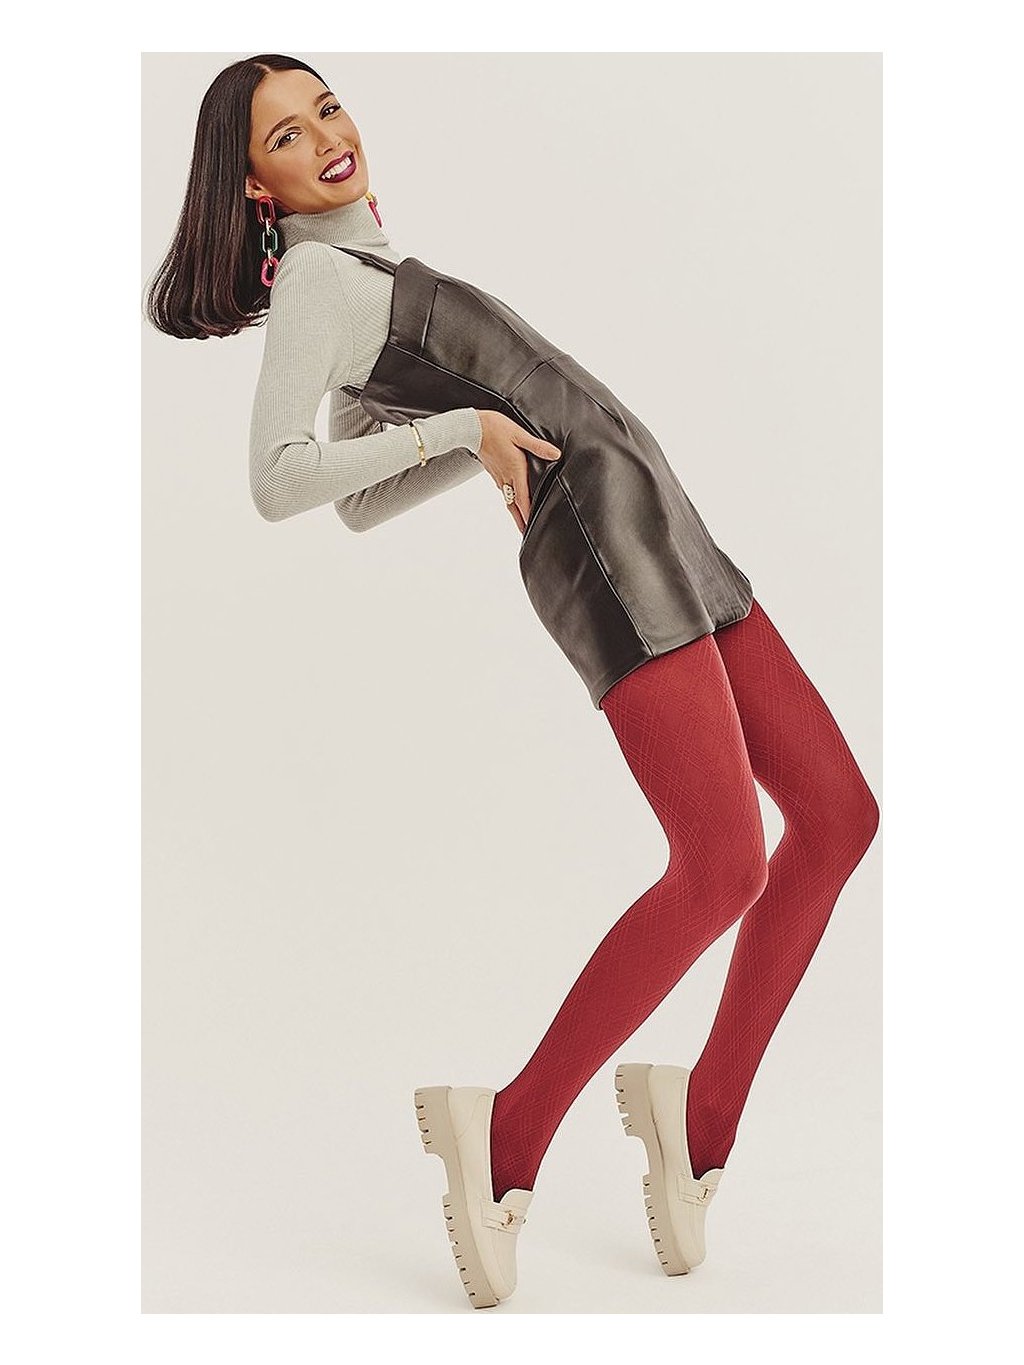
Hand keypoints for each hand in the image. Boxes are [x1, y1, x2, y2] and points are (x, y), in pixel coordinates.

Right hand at [474, 410, 561, 533]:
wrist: (471, 427)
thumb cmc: (495, 428)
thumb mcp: (519, 434)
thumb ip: (538, 446)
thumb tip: (556, 455)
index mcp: (514, 470)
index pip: (522, 499)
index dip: (527, 514)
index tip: (531, 528)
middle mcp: (505, 477)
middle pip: (514, 505)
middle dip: (520, 521)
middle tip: (525, 534)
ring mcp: (498, 476)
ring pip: (507, 500)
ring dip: (514, 513)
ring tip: (520, 523)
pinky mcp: (493, 472)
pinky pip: (502, 491)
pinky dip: (508, 501)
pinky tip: (511, 501)